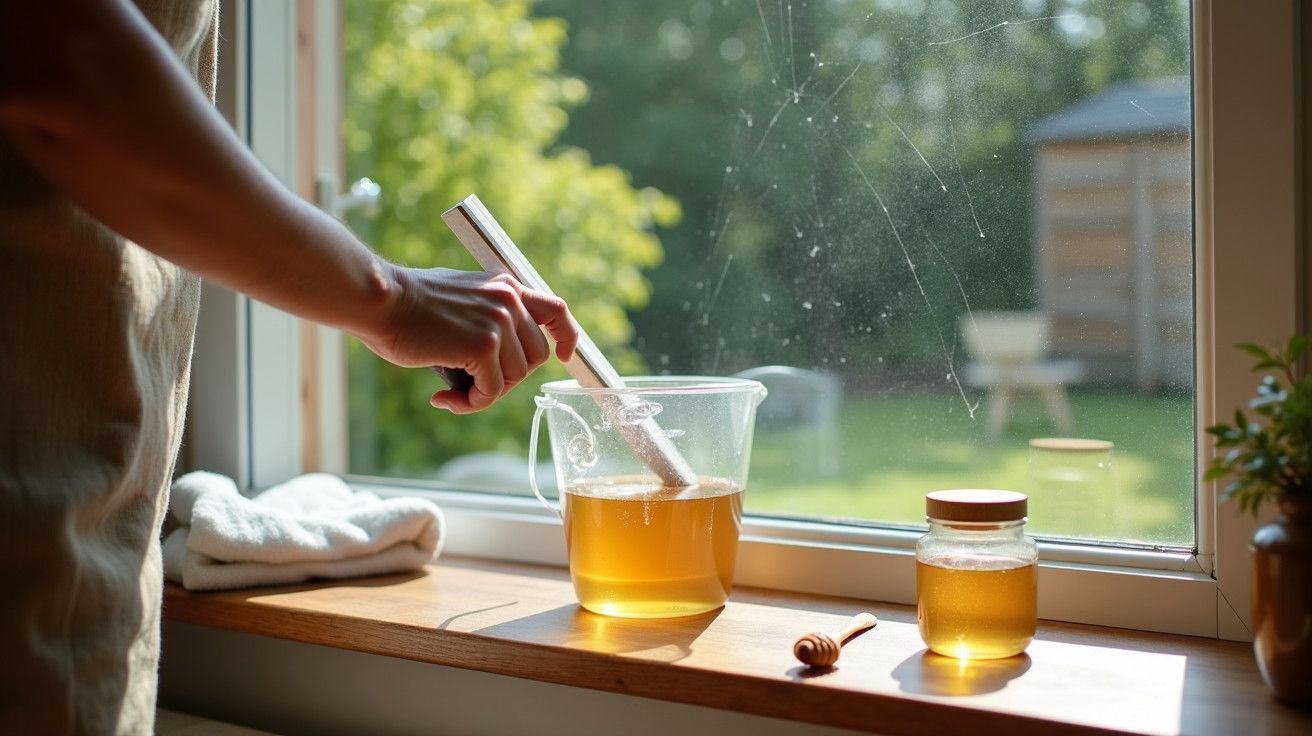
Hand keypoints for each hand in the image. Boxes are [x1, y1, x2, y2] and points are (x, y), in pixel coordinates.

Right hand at [356, 265, 578, 413]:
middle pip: (536, 356)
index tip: (565, 356)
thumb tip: (502, 355)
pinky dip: (470, 403)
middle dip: (509, 376)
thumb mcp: (462, 299)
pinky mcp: (483, 346)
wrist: (380, 300)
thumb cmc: (409, 306)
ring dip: (484, 392)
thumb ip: (489, 316)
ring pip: (514, 378)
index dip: (566, 336)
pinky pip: (491, 392)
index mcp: (506, 286)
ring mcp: (499, 322)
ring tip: (452, 390)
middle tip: (474, 381)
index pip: (555, 310)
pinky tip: (442, 398)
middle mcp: (509, 300)